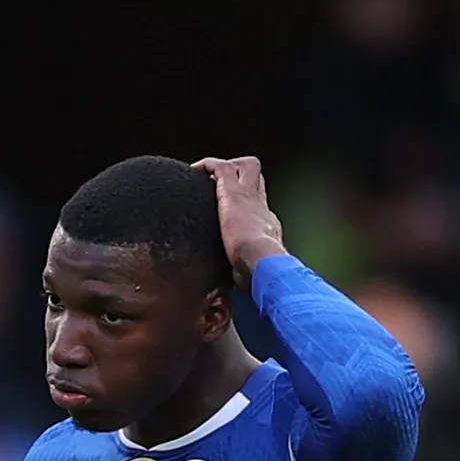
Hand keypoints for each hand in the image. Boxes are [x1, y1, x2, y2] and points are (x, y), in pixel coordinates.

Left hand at [193, 156, 285, 282]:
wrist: (262, 264)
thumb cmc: (257, 277)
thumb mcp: (248, 276)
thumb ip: (239, 277)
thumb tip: (228, 294)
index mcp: (266, 228)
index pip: (258, 208)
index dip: (245, 206)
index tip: (228, 214)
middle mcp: (261, 208)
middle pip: (257, 180)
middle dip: (239, 178)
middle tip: (217, 188)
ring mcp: (249, 197)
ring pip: (244, 166)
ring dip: (224, 169)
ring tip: (203, 177)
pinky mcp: (234, 191)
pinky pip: (220, 167)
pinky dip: (207, 167)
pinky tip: (193, 173)